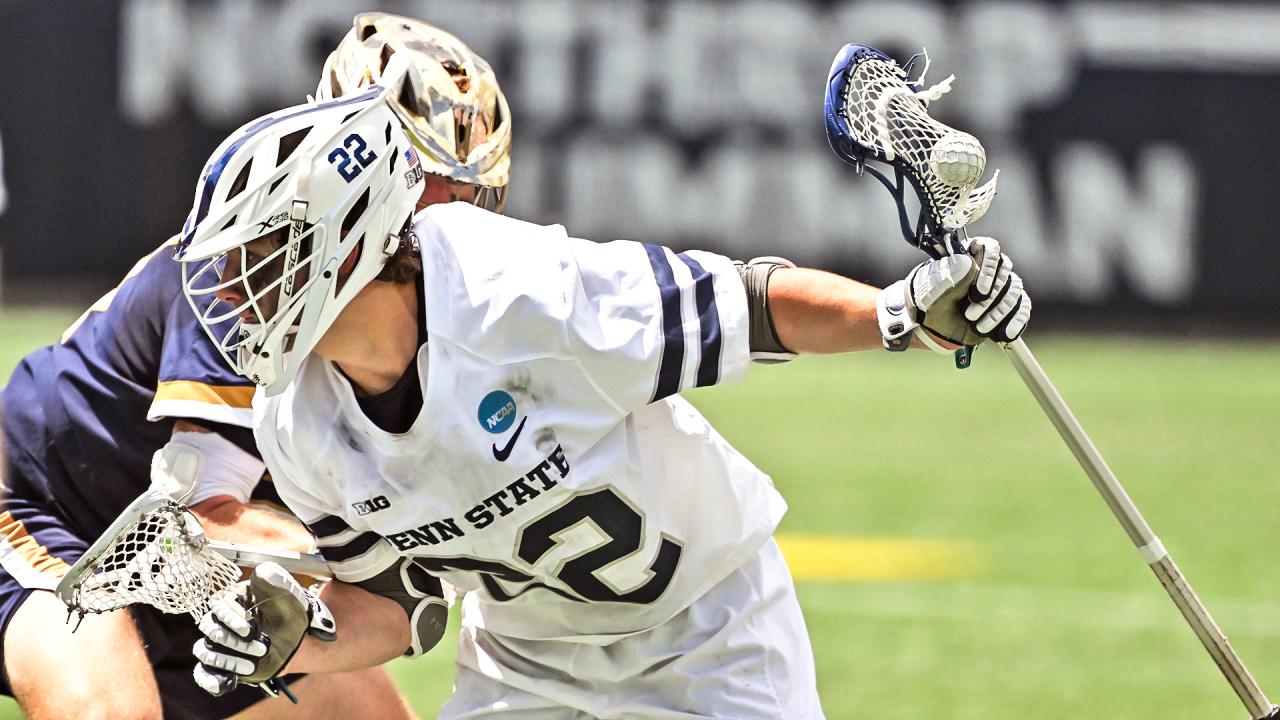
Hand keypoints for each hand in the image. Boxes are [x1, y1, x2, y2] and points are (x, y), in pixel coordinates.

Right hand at [192, 562, 335, 696]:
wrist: (296, 640)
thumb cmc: (290, 613)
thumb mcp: (288, 595)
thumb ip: (276, 581)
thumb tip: (263, 572)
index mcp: (232, 600)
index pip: (218, 607)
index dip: (231, 620)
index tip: (251, 631)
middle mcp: (220, 622)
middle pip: (210, 631)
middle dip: (233, 642)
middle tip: (262, 649)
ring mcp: (219, 644)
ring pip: (206, 653)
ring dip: (227, 661)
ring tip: (252, 666)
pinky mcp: (222, 665)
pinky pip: (204, 674)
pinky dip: (211, 681)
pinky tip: (228, 683)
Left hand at [875, 236, 1030, 351]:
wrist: (934, 327)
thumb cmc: (932, 303)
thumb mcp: (935, 291)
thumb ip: (952, 276)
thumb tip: (970, 264)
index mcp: (970, 254)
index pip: (991, 249)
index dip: (989, 269)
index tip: (979, 292)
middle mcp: (989, 267)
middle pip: (1005, 273)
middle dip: (990, 299)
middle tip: (969, 315)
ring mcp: (1001, 285)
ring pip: (1014, 292)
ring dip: (999, 312)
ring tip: (980, 328)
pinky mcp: (1008, 304)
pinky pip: (1022, 308)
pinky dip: (1017, 321)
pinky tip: (1005, 334)